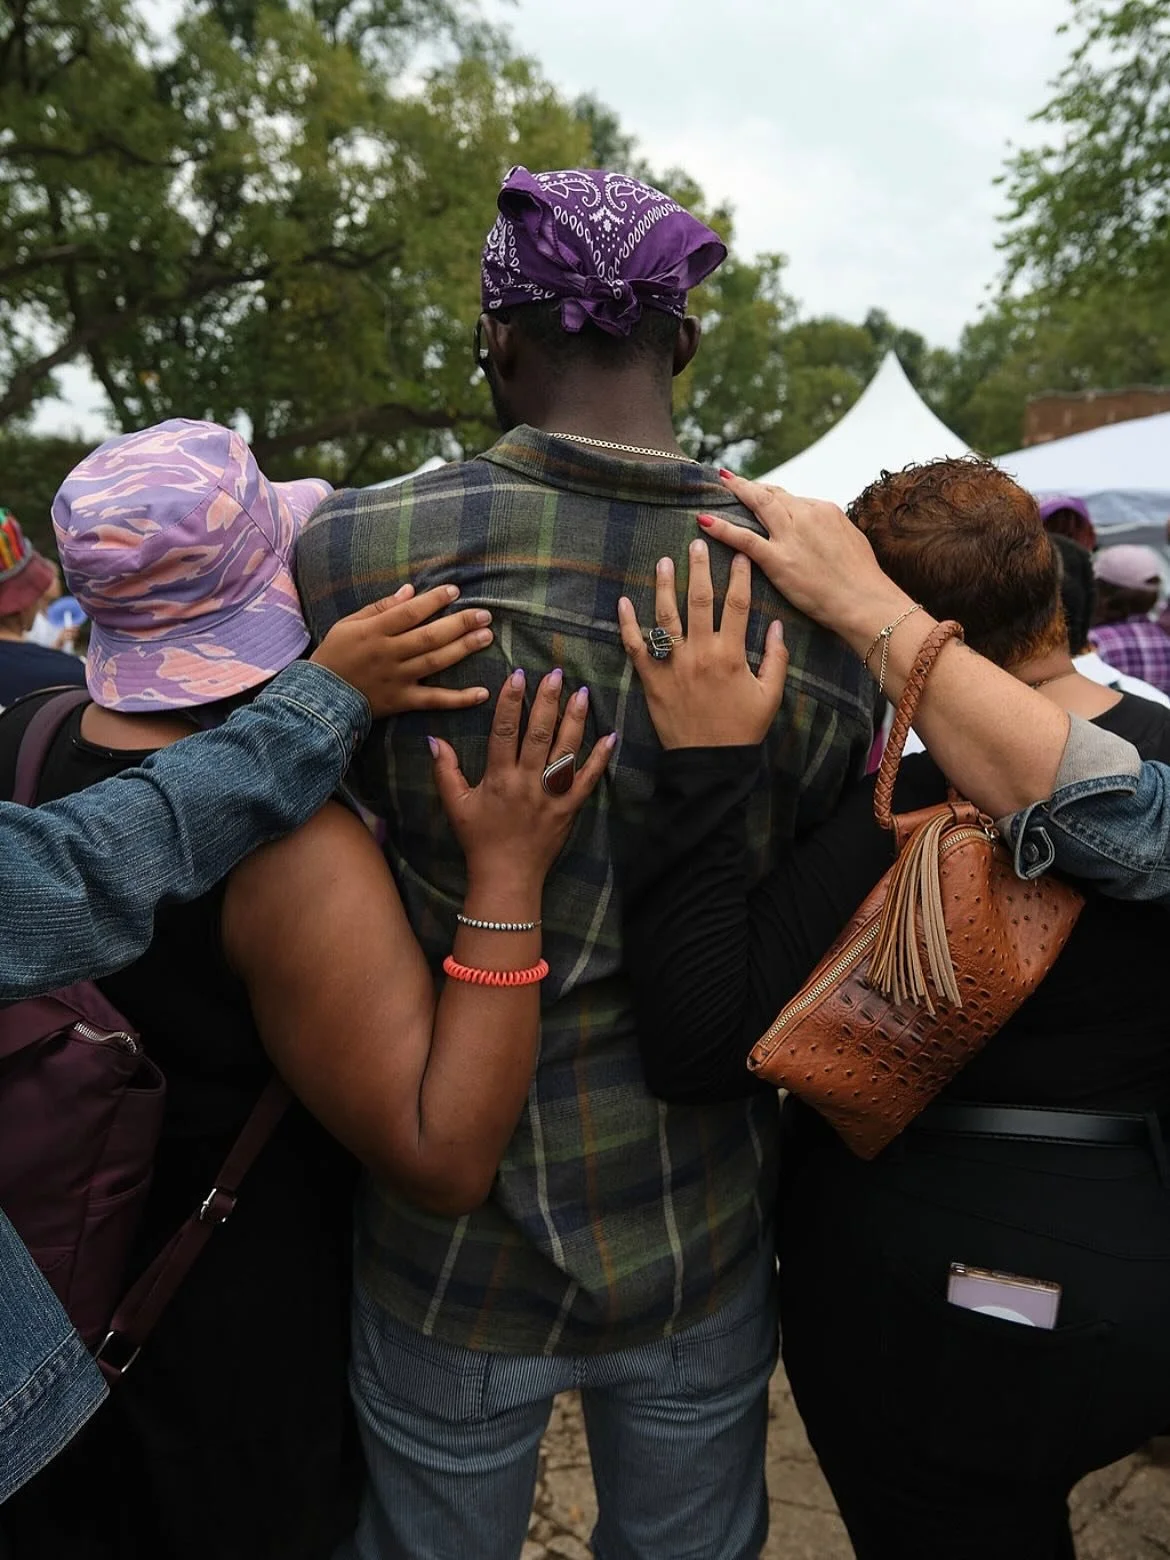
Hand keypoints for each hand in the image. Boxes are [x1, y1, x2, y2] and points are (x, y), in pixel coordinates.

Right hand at [310, 583, 493, 717]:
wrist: (320, 698)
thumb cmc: (335, 655)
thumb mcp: (348, 624)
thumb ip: (380, 607)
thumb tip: (410, 591)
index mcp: (374, 631)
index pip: (409, 613)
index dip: (434, 600)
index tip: (455, 591)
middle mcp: (388, 654)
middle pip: (429, 636)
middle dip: (459, 624)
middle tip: (485, 615)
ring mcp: (397, 679)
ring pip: (435, 662)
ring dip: (464, 650)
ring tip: (487, 637)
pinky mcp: (402, 702)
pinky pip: (434, 701)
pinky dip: (459, 699)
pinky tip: (482, 693)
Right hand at [430, 668, 615, 880]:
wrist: (507, 877)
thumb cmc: (479, 840)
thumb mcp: (455, 805)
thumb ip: (445, 771)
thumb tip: (433, 739)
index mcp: (498, 778)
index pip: (504, 731)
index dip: (510, 702)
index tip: (517, 676)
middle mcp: (526, 782)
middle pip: (538, 734)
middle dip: (547, 702)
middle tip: (555, 674)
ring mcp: (551, 795)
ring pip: (565, 751)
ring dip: (575, 721)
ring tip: (582, 693)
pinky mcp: (569, 809)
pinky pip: (588, 780)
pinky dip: (600, 759)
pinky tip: (611, 736)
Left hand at [617, 540, 787, 748]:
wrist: (709, 763)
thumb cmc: (742, 730)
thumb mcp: (770, 696)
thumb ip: (776, 658)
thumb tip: (777, 625)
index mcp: (731, 655)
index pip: (736, 605)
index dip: (739, 577)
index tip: (739, 555)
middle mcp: (701, 653)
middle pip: (699, 601)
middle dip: (699, 569)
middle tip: (697, 543)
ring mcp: (673, 665)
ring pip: (666, 616)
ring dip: (664, 586)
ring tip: (664, 561)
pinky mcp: (652, 679)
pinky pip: (636, 647)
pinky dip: (628, 624)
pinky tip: (624, 601)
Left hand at [699, 476, 909, 644]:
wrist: (866, 601)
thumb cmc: (863, 580)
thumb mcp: (852, 542)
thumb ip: (833, 531)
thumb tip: (825, 530)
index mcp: (826, 511)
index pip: (792, 498)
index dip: (771, 495)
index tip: (756, 492)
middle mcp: (807, 516)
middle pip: (772, 494)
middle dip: (749, 485)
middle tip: (729, 478)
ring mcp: (791, 536)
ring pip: (758, 504)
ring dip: (736, 491)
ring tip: (718, 483)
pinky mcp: (779, 559)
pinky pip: (744, 538)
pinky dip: (722, 528)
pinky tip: (704, 521)